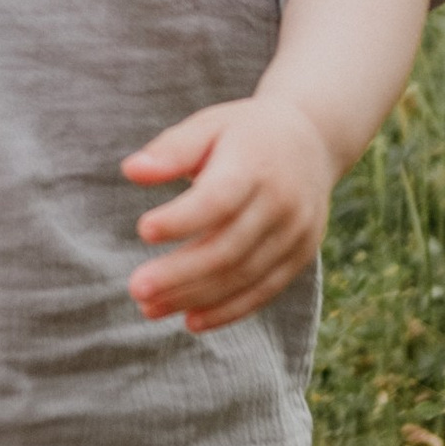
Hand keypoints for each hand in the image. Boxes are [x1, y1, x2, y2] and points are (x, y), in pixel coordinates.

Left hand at [121, 97, 338, 331]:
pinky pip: (264, 291)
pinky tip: (191, 320)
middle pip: (229, 248)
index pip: (219, 199)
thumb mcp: (209, 125)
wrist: (313, 140)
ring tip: (150, 308)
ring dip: (195, 298)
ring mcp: (296, 233)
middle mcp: (281, 203)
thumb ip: (171, 150)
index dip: (183, 219)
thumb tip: (131, 170)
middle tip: (136, 288)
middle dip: (181, 274)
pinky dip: (228, 311)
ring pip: (244, 276)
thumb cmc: (244, 133)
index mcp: (256, 164)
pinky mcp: (300, 255)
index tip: (143, 230)